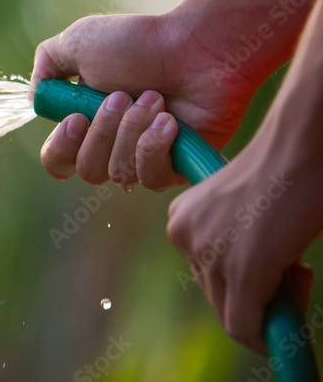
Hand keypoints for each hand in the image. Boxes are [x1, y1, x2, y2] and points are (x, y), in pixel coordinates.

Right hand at [31, 12, 259, 190]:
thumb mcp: (79, 40)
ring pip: (119, 172)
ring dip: (132, 130)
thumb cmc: (140, 41)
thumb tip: (35, 98)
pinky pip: (150, 177)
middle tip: (122, 95)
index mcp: (86, 120)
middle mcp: (113, 145)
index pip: (58, 161)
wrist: (198, 46)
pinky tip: (169, 119)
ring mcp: (145, 158)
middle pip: (87, 170)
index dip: (60, 148)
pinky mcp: (177, 167)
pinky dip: (154, 145)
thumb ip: (46, 64)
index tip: (75, 120)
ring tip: (154, 96)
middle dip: (102, 132)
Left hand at [166, 112, 316, 352]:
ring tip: (299, 272)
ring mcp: (207, 253)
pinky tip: (296, 313)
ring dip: (270, 310)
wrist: (300, 148)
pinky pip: (245, 327)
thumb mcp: (241, 208)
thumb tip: (254, 297)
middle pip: (217, 296)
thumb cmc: (283, 171)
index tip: (278, 270)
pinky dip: (271, 334)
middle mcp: (182, 234)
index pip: (206, 274)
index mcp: (181, 217)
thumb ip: (234, 242)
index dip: (244, 284)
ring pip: (233, 315)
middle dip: (258, 299)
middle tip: (297, 274)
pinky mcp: (239, 271)